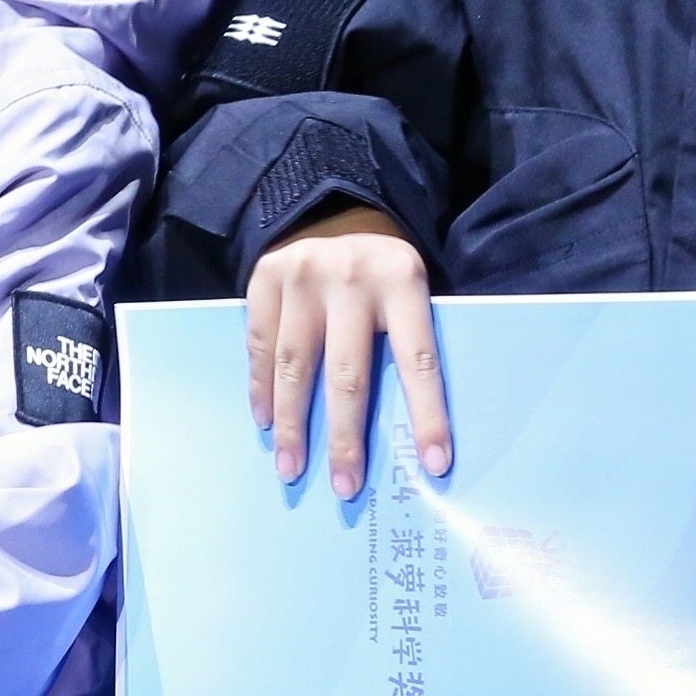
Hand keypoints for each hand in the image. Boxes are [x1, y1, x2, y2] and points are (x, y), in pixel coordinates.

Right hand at [247, 205, 449, 497]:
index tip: (435, 466)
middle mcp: (351, 276)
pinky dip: (262, 388)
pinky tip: (266, 421)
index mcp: (403, 279)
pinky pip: (261, 344)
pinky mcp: (265, 276)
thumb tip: (416, 430)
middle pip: (347, 373)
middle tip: (345, 488)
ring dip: (292, 425)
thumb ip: (407, 339)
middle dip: (345, 437)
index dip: (427, 415)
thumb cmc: (384, 272)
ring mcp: (302, 275)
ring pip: (295, 365)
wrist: (335, 208)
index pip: (419, 359)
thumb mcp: (413, 289)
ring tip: (291, 468)